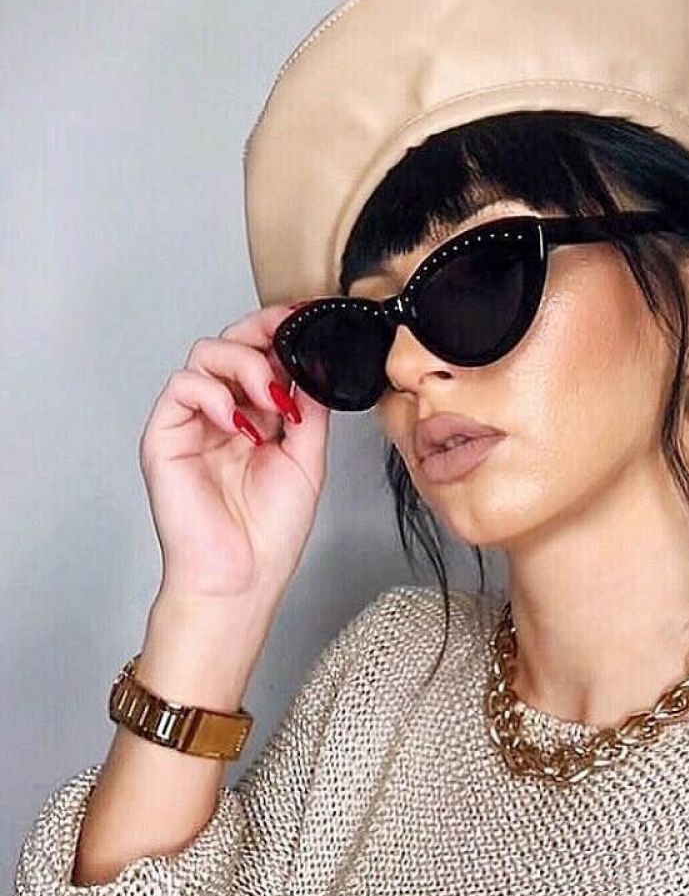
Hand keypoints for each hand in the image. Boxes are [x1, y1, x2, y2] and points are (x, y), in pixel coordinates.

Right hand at [138, 302, 330, 606]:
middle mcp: (224, 415)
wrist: (241, 578)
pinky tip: (237, 419)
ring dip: (244, 363)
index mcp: (257, 418)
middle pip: (232, 344)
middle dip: (263, 331)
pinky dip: (212, 392)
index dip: (281, 331)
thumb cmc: (268, 534)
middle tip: (288, 336)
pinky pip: (181, 386)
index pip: (263, 357)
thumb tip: (316, 364)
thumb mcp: (307, 459)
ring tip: (269, 398)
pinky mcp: (166, 436)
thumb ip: (309, 409)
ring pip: (205, 354)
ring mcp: (193, 423)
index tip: (307, 317)